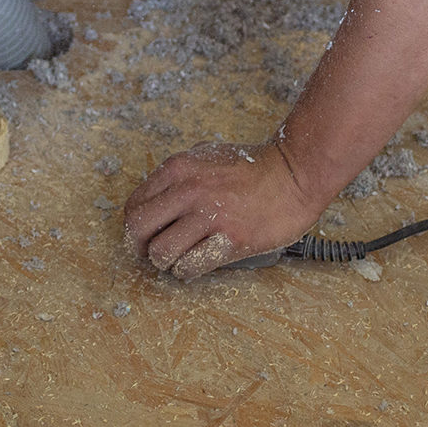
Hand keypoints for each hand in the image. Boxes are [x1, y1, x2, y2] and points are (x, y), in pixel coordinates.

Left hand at [123, 141, 321, 279]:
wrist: (294, 174)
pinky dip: (187, 271)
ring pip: (160, 253)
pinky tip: (197, 262)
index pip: (134, 205)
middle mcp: (188, 191)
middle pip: (137, 229)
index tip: (143, 236)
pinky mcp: (229, 240)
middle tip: (151, 252)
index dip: (134, 226)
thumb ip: (179, 175)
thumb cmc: (254, 166)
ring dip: (166, 262)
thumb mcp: (207, 155)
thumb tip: (155, 200)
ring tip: (179, 258)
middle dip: (139, 247)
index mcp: (179, 169)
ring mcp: (209, 216)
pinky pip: (190, 267)